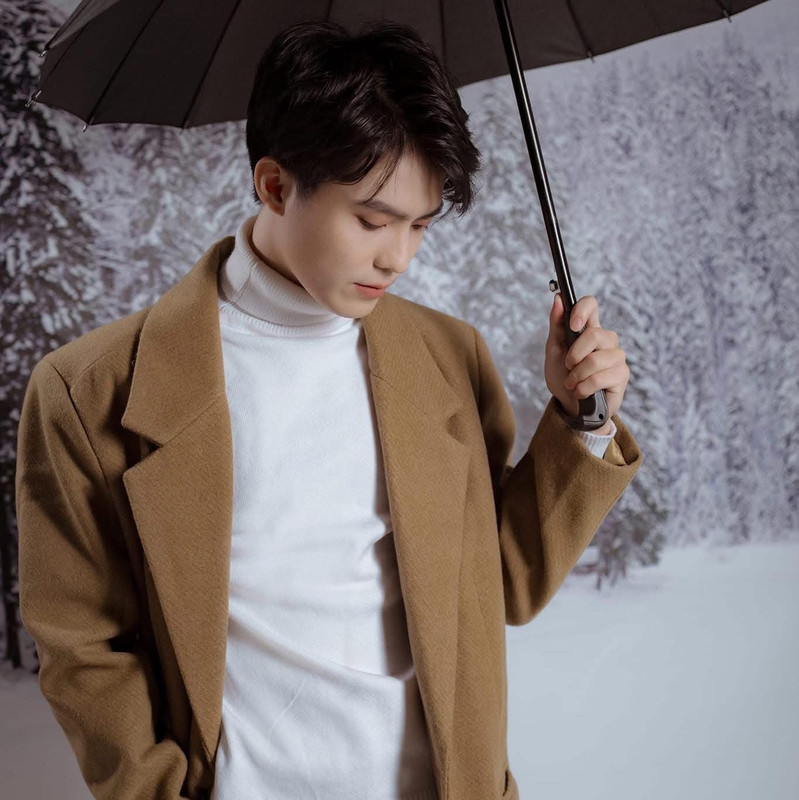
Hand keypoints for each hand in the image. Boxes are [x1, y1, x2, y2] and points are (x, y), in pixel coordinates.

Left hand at [545, 292, 628, 433]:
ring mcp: (616, 357)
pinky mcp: (622, 375)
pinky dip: (583, 387)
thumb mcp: (554, 351)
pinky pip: (599, 378)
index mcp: (589, 329)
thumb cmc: (562, 377)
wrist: (569, 406)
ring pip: (595, 359)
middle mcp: (606, 340)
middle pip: (594, 334)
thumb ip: (557, 326)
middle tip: (567, 366)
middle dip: (573, 355)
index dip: (582, 310)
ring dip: (576, 376)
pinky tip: (581, 392)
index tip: (572, 325)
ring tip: (572, 383)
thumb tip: (557, 299)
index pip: (591, 305)